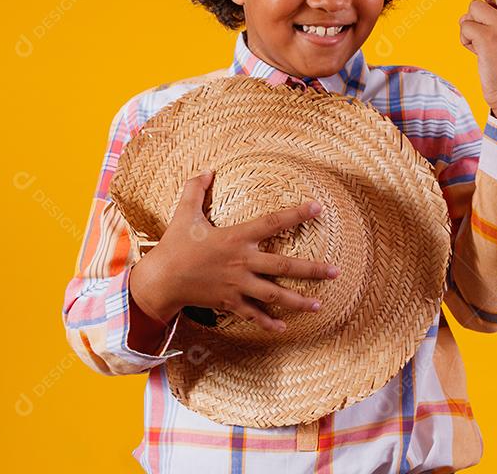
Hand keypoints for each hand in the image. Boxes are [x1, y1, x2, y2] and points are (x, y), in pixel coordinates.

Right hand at [128, 170, 339, 332]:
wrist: (161, 280)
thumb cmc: (174, 245)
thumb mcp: (184, 213)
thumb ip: (196, 189)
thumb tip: (207, 170)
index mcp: (236, 238)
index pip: (272, 222)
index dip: (296, 214)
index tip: (317, 208)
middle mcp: (242, 262)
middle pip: (284, 265)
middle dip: (312, 269)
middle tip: (335, 270)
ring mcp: (238, 285)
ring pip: (275, 294)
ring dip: (298, 300)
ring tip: (319, 303)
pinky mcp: (230, 303)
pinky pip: (253, 314)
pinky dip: (268, 322)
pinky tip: (284, 327)